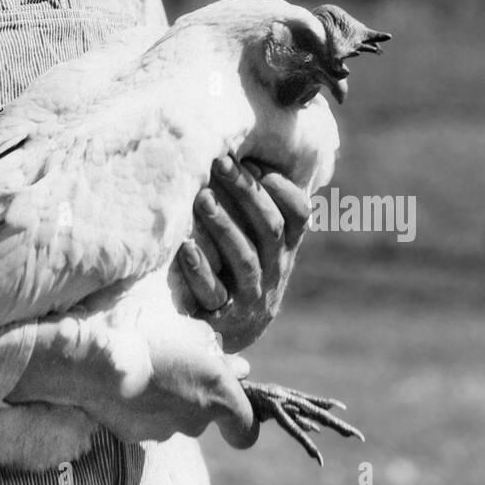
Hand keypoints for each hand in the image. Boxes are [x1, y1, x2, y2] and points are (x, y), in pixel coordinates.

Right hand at [9, 309, 259, 450]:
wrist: (90, 356)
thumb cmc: (142, 330)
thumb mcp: (185, 325)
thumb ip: (213, 349)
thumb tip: (237, 366)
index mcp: (215, 393)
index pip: (245, 429)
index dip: (242, 421)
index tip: (233, 403)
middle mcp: (193, 421)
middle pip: (204, 415)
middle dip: (194, 393)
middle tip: (176, 361)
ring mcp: (161, 431)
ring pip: (172, 416)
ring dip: (165, 397)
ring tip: (143, 365)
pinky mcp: (131, 435)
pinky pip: (143, 418)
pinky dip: (138, 404)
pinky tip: (122, 379)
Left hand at [180, 156, 311, 351]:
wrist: (230, 333)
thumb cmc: (238, 271)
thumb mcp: (256, 240)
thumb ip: (255, 206)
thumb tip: (241, 150)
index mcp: (284, 248)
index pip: (299, 216)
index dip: (283, 190)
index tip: (257, 164)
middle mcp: (275, 270)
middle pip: (270, 229)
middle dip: (246, 193)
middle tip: (221, 162)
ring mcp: (253, 296)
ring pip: (245, 259)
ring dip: (224, 226)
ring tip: (202, 198)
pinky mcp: (227, 318)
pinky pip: (214, 293)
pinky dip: (200, 269)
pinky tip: (185, 247)